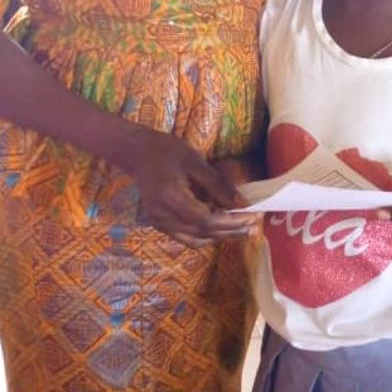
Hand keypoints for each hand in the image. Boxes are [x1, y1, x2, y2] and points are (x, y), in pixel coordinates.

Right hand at [127, 129, 256, 248]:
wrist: (137, 153)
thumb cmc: (167, 151)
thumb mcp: (196, 161)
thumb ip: (218, 185)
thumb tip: (242, 204)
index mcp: (170, 197)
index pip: (205, 220)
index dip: (231, 222)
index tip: (251, 216)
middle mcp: (162, 215)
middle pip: (202, 233)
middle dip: (230, 231)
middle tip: (253, 225)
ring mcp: (159, 222)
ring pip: (195, 239)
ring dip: (220, 236)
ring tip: (242, 230)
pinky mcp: (160, 224)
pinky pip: (186, 237)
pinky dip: (206, 236)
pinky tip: (222, 229)